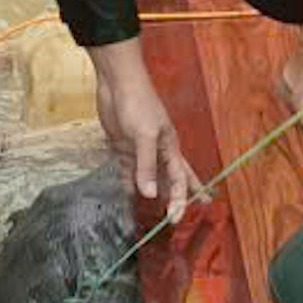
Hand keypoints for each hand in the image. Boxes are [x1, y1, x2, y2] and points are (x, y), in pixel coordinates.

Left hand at [89, 40, 196, 219]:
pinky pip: (128, 174)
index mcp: (170, 148)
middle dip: (179, 197)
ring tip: (157, 213)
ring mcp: (141, 151)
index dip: (181, 199)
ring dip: (153, 195)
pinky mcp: (124, 149)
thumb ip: (146, 165)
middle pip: (172, 180)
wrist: (117, 84)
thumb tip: (150, 195)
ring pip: (150, 180)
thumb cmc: (138, 103)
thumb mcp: (144, 135)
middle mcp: (158, 152)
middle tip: (185, 214)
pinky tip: (128, 199)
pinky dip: (128, 187)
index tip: (176, 219)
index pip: (179, 179)